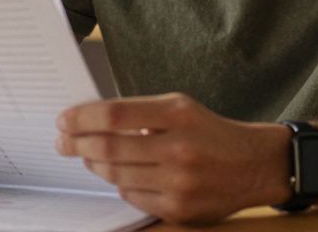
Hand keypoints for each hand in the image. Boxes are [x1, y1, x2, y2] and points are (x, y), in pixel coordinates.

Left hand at [56, 93, 292, 223]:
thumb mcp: (180, 108)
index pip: (116, 114)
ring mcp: (180, 183)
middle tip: (62, 142)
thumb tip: (90, 121)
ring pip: (117, 176)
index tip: (63, 120)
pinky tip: (119, 175)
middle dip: (78, 144)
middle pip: (110, 148)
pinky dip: (121, 184)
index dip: (83, 118)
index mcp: (178, 114)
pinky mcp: (180, 209)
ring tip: (87, 157)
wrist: (255, 165)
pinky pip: (133, 197)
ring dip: (95, 165)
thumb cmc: (209, 131)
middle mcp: (180, 148)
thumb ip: (140, 113)